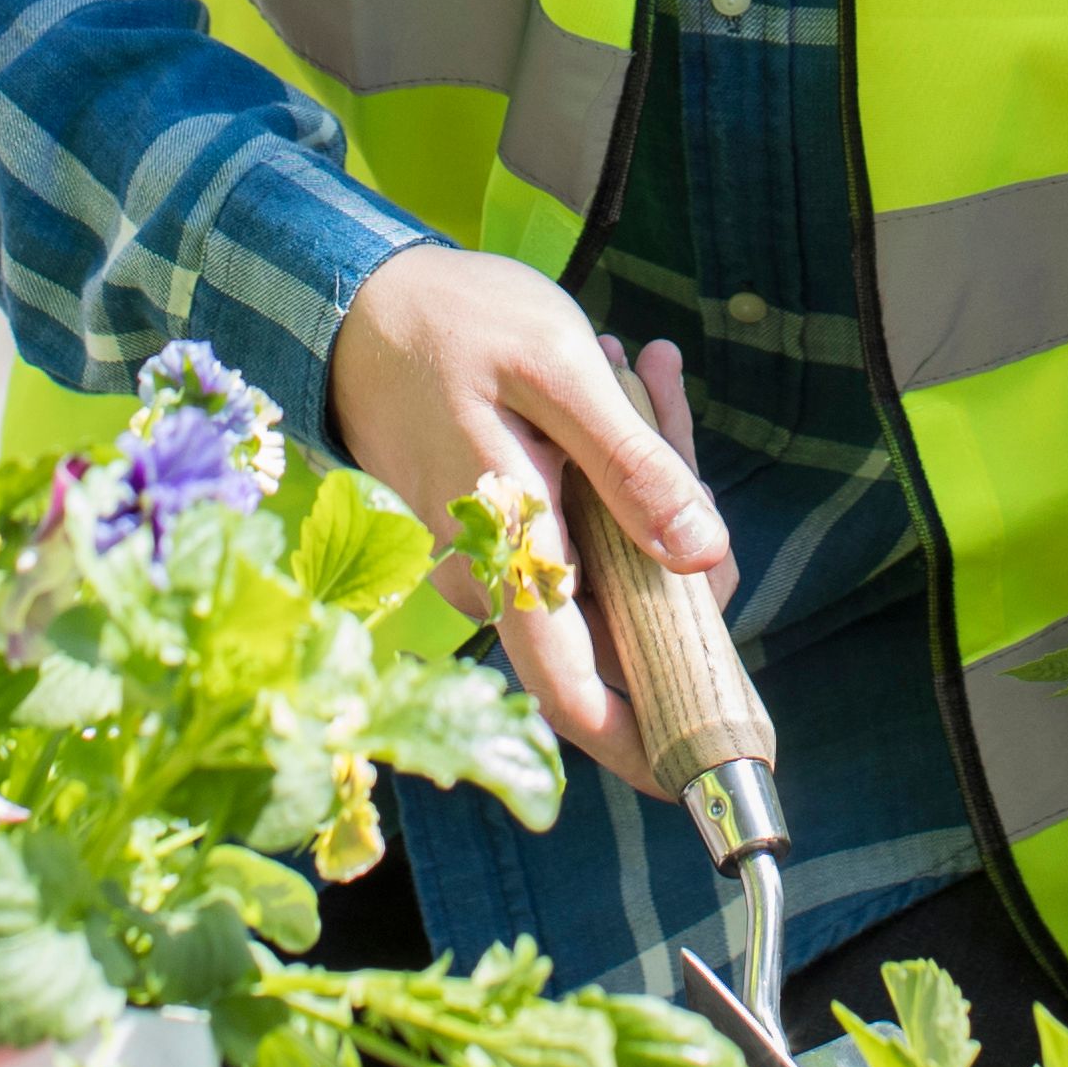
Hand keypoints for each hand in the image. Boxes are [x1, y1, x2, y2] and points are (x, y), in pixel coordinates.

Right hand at [327, 246, 733, 796]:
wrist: (361, 304)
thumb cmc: (455, 326)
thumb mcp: (559, 370)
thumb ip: (632, 463)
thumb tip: (703, 556)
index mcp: (511, 553)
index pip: (573, 691)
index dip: (641, 742)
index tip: (706, 763)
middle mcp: (498, 575)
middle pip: (623, 603)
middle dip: (675, 527)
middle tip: (663, 404)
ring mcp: (498, 555)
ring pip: (613, 551)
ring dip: (646, 473)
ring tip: (638, 368)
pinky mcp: (502, 528)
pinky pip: (584, 518)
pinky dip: (615, 459)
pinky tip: (618, 376)